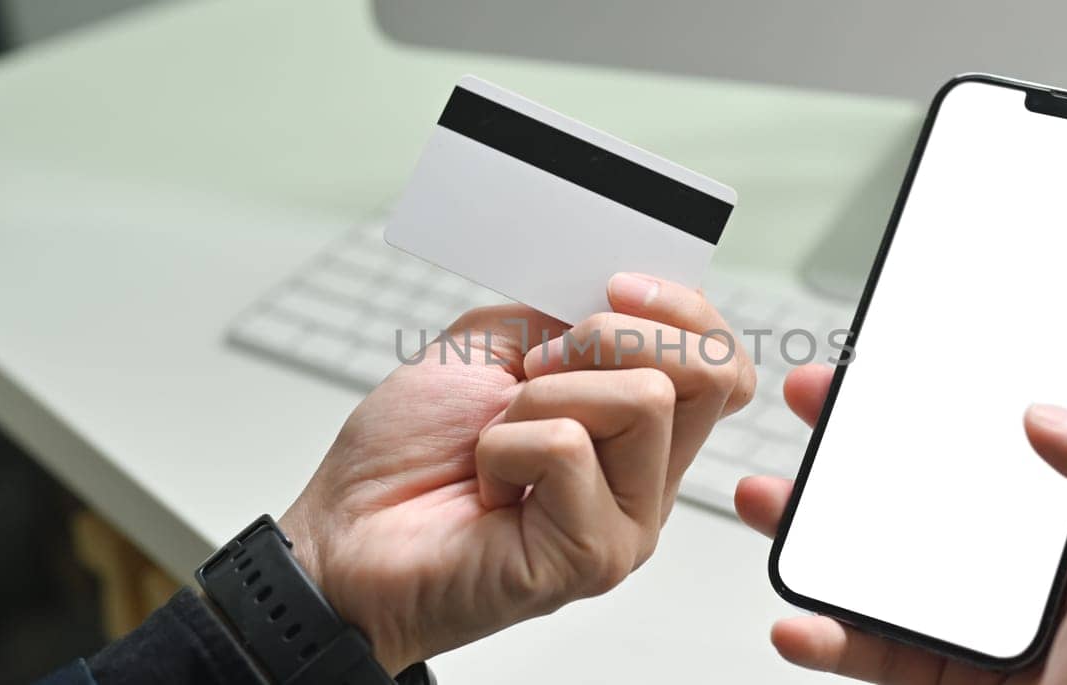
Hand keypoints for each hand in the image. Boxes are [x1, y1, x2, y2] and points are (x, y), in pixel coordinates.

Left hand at [279, 273, 752, 673]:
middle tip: (538, 364)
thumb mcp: (492, 347)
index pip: (723, 365)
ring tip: (495, 437)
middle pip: (709, 373)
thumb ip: (565, 316)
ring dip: (541, 396)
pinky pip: (571, 449)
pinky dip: (506, 446)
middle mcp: (645, 478)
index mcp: (633, 428)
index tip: (616, 284)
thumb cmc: (407, 457)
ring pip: (644, 400)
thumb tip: (622, 290)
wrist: (342, 537)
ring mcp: (627, 522)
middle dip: (615, 334)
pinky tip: (486, 485)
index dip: (686, 311)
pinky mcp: (594, 556)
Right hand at [736, 360, 1066, 684]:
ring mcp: (974, 618)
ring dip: (815, 522)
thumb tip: (1053, 415)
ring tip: (771, 499)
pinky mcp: (934, 672)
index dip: (1040, 368)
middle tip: (826, 396)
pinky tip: (799, 619)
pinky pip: (861, 643)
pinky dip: (819, 631)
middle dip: (873, 429)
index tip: (980, 327)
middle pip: (942, 473)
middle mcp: (1030, 565)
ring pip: (880, 552)